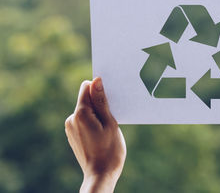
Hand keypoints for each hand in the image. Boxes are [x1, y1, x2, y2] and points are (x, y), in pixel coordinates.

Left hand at [65, 77, 125, 192]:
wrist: (100, 175)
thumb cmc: (110, 150)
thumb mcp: (110, 122)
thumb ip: (101, 101)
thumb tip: (96, 80)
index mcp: (80, 113)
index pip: (86, 87)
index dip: (99, 89)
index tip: (110, 98)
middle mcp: (71, 119)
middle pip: (86, 99)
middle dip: (100, 103)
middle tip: (112, 117)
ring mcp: (70, 128)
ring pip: (86, 110)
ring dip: (97, 114)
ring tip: (108, 128)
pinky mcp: (73, 135)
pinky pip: (83, 121)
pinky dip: (93, 122)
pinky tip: (102, 134)